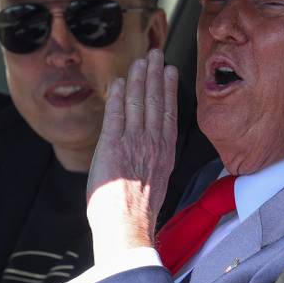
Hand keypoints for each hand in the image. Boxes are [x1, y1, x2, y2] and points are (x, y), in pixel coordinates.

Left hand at [86, 49, 178, 261]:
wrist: (127, 228)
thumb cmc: (137, 213)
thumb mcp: (156, 183)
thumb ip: (153, 161)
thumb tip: (147, 153)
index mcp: (165, 153)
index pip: (168, 112)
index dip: (169, 89)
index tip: (170, 71)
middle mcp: (152, 144)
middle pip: (155, 101)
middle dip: (155, 74)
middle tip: (155, 54)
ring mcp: (134, 143)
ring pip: (138, 102)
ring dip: (138, 78)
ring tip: (140, 61)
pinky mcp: (113, 146)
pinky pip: (115, 115)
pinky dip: (117, 96)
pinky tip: (119, 82)